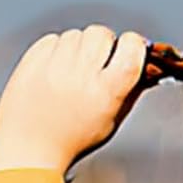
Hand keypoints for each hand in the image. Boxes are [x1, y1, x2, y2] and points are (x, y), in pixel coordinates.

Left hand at [0, 25, 147, 175]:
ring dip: (79, 47)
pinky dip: (57, 50)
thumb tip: (151, 67)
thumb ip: (132, 89)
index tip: (130, 51)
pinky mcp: (32, 61)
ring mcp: (53, 65)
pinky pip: (52, 39)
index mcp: (107, 90)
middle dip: (104, 44)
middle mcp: (81, 74)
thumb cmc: (74, 138)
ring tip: (73, 71)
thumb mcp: (112, 118)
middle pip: (102, 34)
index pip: (131, 46)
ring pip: (76, 34)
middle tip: (99, 62)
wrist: (31, 148)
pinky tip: (56, 70)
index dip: (134, 45)